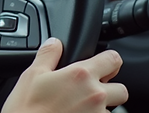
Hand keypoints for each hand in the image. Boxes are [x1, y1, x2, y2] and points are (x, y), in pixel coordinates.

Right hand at [2, 38, 127, 112]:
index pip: (113, 60)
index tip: (101, 63)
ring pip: (113, 109)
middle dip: (110, 88)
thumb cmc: (27, 109)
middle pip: (121, 89)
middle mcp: (95, 95)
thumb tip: (55, 43)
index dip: (108, 60)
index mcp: (81, 75)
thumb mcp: (32, 75)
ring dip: (101, 107)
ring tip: (79, 107)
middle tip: (91, 90)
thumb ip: (48, 55)